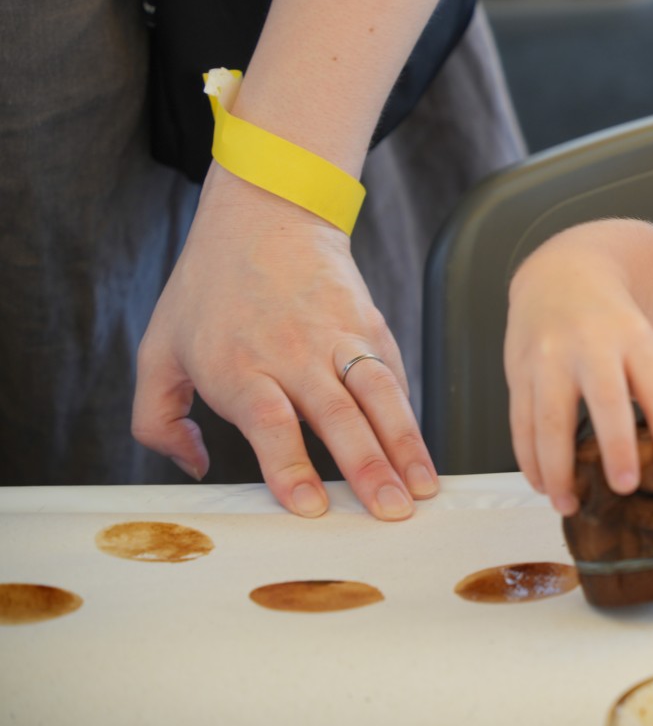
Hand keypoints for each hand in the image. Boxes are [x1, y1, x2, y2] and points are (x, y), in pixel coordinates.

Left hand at [132, 169, 437, 519]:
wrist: (266, 214)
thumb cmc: (208, 286)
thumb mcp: (157, 349)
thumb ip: (157, 419)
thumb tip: (193, 467)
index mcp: (239, 365)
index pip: (270, 422)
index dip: (291, 466)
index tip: (312, 506)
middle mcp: (294, 352)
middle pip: (337, 416)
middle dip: (369, 468)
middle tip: (392, 511)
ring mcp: (338, 336)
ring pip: (379, 395)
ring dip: (405, 444)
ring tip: (423, 487)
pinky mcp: (369, 325)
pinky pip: (393, 375)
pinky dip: (408, 415)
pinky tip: (419, 451)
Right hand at [504, 252, 652, 514]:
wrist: (561, 274)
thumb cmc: (608, 319)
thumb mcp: (644, 342)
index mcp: (633, 339)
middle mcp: (591, 345)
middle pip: (605, 399)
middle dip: (615, 446)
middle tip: (623, 487)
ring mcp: (550, 357)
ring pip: (549, 418)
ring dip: (557, 468)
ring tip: (569, 503)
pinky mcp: (518, 369)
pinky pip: (520, 421)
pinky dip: (528, 458)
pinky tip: (541, 483)